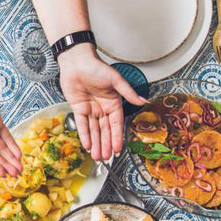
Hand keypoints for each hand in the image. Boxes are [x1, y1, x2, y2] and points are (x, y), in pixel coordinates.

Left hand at [56, 44, 146, 160]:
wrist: (77, 62)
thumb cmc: (97, 67)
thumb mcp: (115, 80)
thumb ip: (128, 92)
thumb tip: (143, 101)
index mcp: (113, 103)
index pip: (116, 124)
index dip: (117, 137)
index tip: (118, 149)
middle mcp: (102, 108)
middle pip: (105, 131)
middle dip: (105, 145)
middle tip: (105, 159)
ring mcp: (90, 109)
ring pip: (94, 130)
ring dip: (95, 144)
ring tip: (97, 157)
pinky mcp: (78, 108)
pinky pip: (82, 125)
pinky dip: (84, 135)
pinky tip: (87, 146)